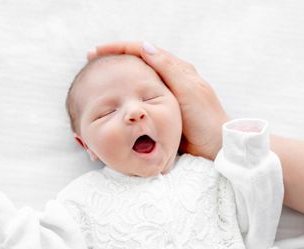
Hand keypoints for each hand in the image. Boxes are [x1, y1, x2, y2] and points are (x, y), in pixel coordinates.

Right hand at [89, 42, 228, 159]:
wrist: (214, 147)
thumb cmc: (205, 118)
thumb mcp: (187, 90)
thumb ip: (168, 69)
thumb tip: (145, 46)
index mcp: (175, 69)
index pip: (142, 51)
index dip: (118, 49)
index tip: (97, 51)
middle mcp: (167, 81)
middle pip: (135, 66)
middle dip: (112, 64)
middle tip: (89, 66)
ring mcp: (161, 99)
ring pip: (132, 87)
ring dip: (113, 85)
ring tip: (93, 86)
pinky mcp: (157, 116)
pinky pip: (135, 107)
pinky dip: (121, 106)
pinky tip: (108, 111)